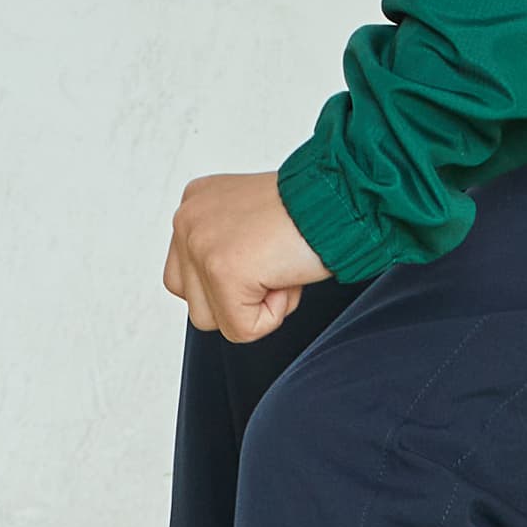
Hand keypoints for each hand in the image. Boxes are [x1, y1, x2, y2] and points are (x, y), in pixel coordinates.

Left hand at [166, 168, 335, 346]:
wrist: (339, 197)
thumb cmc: (311, 208)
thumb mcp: (250, 219)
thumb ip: (225, 246)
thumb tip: (221, 289)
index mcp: (195, 203)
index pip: (186, 276)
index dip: (232, 282)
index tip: (263, 253)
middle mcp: (188, 219)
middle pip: (196, 302)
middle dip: (239, 296)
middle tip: (274, 259)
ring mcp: (200, 245)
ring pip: (212, 320)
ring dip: (255, 305)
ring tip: (279, 265)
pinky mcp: (222, 271)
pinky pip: (241, 329)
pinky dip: (273, 314)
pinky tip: (285, 274)